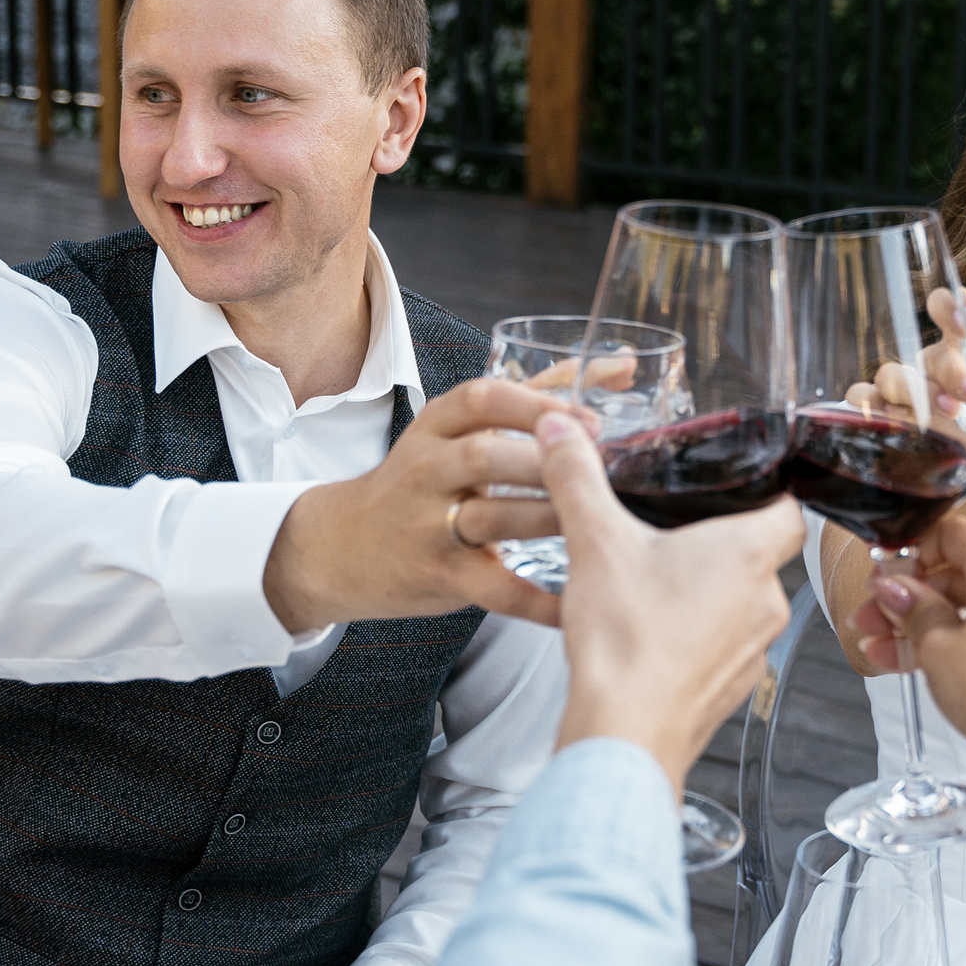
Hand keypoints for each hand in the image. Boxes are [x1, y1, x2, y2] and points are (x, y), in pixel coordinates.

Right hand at [265, 378, 580, 632]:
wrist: (344, 546)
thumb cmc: (423, 480)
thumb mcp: (459, 429)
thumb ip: (537, 396)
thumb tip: (621, 363)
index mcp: (435, 427)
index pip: (480, 400)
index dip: (536, 407)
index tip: (589, 422)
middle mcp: (426, 470)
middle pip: (485, 457)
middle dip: (546, 463)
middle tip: (601, 474)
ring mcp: (428, 524)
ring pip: (491, 518)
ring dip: (549, 519)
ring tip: (599, 525)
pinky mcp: (439, 575)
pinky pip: (495, 587)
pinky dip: (537, 598)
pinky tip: (576, 601)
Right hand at [536, 411, 803, 790]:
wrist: (625, 734)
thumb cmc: (626, 642)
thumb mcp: (594, 542)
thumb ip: (577, 479)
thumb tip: (560, 431)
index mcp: (749, 554)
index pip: (790, 510)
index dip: (767, 494)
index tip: (737, 488)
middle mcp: (765, 602)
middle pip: (758, 557)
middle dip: (717, 546)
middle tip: (669, 536)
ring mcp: (754, 651)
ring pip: (740, 605)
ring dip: (705, 595)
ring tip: (652, 588)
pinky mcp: (731, 689)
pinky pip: (722, 648)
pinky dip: (694, 638)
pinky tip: (650, 637)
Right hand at [851, 515, 965, 764]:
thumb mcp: (936, 644)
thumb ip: (912, 609)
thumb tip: (896, 591)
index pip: (951, 534)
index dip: (910, 554)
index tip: (884, 577)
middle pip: (961, 576)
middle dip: (910, 599)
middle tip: (873, 619)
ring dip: (927, 627)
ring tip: (882, 650)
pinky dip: (961, 646)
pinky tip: (919, 666)